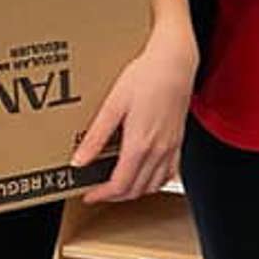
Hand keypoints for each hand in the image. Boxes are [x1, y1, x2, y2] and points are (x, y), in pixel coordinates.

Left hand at [71, 27, 196, 203]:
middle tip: (98, 191)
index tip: (89, 195)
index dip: (102, 195)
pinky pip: (169, 173)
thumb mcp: (114, 104)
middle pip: (136, 189)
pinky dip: (154, 182)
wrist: (175, 62)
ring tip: (118, 185)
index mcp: (140, 144)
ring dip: (134, 191)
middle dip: (115, 196)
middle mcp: (158, 150)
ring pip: (153, 185)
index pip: (120, 185)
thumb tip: (79, 160)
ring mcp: (171, 147)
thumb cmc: (146, 76)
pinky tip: (145, 173)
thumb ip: (97, 136)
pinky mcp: (179, 140)